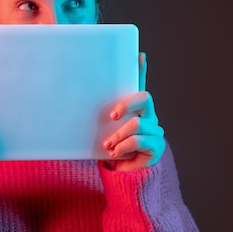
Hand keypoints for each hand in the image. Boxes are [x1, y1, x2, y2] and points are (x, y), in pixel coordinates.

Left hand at [102, 52, 165, 170]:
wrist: (122, 176)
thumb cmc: (111, 151)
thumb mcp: (103, 131)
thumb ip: (99, 118)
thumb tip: (76, 101)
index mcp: (136, 110)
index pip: (139, 86)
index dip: (141, 70)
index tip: (139, 55)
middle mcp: (149, 117)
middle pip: (145, 97)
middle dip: (126, 104)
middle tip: (112, 116)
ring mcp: (155, 131)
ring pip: (137, 123)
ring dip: (119, 135)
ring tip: (108, 145)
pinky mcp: (157, 146)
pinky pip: (139, 140)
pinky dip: (124, 146)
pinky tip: (117, 153)